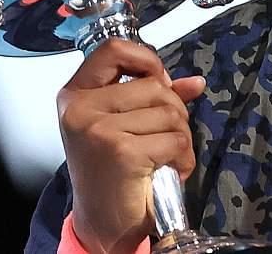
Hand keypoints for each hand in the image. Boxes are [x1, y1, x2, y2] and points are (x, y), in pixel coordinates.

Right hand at [57, 39, 205, 253]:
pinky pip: (175, 139)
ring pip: (169, 112)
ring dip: (180, 137)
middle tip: (162, 137)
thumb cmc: (113, 172)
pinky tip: (168, 170)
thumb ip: (158, 97)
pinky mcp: (121, 151)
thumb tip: (196, 82)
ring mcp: (98, 129)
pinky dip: (183, 157)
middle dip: (173, 110)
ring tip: (163, 157)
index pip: (113, 48)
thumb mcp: (128, 124)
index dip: (146, 59)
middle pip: (154, 85)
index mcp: (76, 94)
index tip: (158, 79)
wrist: (103, 223)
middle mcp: (80, 108)